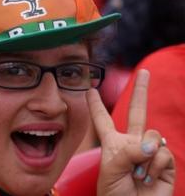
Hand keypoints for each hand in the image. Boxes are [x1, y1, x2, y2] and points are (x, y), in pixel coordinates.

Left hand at [88, 69, 174, 195]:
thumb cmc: (114, 194)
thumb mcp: (110, 169)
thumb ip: (127, 150)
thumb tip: (151, 144)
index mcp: (112, 144)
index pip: (103, 120)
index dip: (95, 106)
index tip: (89, 90)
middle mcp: (132, 144)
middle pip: (137, 112)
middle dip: (140, 91)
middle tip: (144, 72)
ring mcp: (150, 153)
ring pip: (151, 135)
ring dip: (143, 157)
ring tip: (136, 175)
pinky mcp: (166, 163)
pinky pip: (163, 153)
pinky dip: (154, 166)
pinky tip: (148, 178)